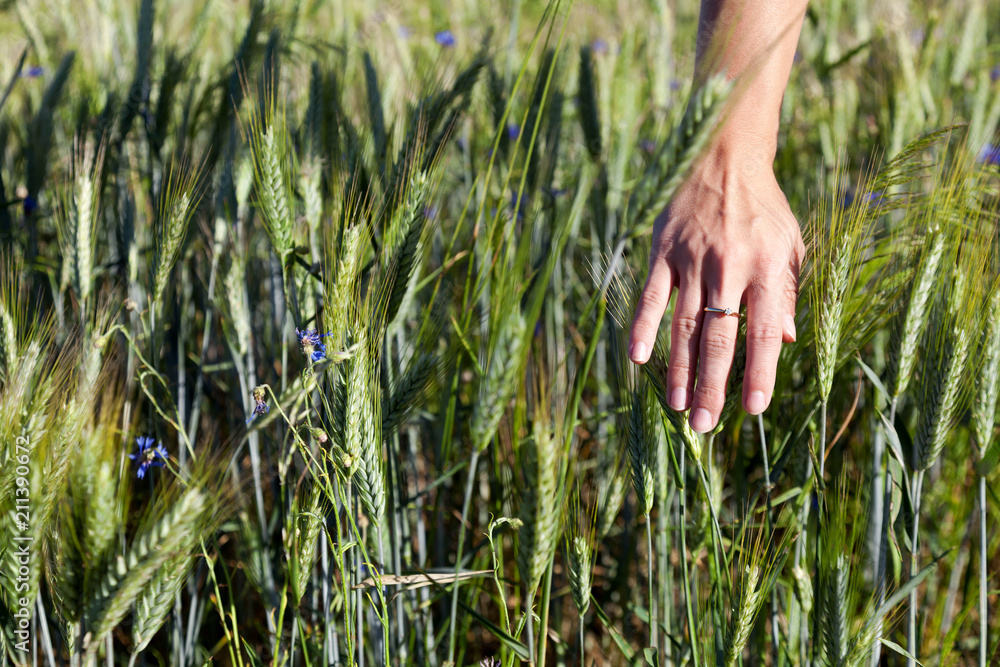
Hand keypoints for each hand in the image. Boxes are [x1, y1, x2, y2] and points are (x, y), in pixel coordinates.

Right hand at [627, 142, 804, 432]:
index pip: (765, 331)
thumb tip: (790, 340)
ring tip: (677, 405)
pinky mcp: (663, 251)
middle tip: (705, 424)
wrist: (725, 154)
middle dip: (713, 384)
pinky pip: (652, 295)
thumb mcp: (791, 243)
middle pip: (719, 338)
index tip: (753, 409)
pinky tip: (638, 358)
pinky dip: (644, 327)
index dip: (760, 372)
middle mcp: (730, 267)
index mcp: (767, 268)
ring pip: (683, 324)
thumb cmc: (764, 206)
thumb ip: (789, 292)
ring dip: (678, 368)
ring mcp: (693, 259)